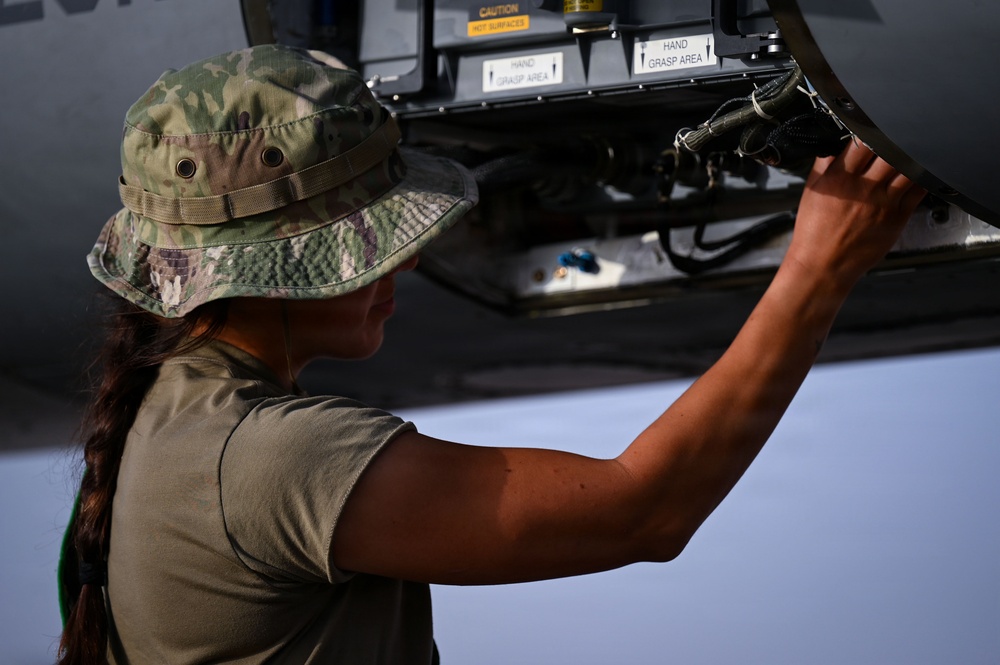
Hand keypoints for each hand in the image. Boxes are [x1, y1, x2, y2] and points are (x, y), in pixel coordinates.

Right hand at [787, 140, 925, 288]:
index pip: (862, 141)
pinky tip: (917, 173)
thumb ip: (825, 165)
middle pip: (890, 150)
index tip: (871, 130)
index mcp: (839, 178)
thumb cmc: (814, 231)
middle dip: (893, 142)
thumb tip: (834, 143)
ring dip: (910, 157)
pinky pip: (918, 190)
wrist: (823, 264)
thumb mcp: (812, 192)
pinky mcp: (898, 217)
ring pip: (908, 167)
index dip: (870, 131)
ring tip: (907, 154)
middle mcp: (863, 188)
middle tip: (893, 141)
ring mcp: (883, 202)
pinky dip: (921, 177)